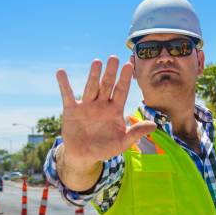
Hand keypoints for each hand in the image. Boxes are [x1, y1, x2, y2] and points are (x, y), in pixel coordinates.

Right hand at [56, 56, 156, 171]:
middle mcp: (101, 104)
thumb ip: (136, 132)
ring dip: (93, 75)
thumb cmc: (105, 148)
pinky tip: (61, 72)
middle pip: (107, 85)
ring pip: (91, 87)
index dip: (125, 79)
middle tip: (113, 58)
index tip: (129, 65)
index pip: (121, 91)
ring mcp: (86, 106)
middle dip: (110, 72)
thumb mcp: (122, 142)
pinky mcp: (71, 110)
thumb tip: (154, 125)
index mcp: (115, 109)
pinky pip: (67, 95)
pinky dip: (64, 84)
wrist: (84, 156)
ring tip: (97, 62)